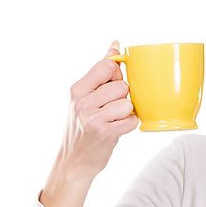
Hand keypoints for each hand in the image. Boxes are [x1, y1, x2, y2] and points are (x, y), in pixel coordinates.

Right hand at [54, 41, 139, 180]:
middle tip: (110, 109)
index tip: (110, 88)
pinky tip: (117, 130)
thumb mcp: (84, 96)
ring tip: (113, 120)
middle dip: (122, 97)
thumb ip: (100, 70)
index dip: (116, 76)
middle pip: (122, 85)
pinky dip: (128, 126)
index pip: (107, 66)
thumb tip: (115, 45)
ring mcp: (93, 117)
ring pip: (128, 103)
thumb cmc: (83, 126)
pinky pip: (131, 120)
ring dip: (126, 113)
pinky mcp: (105, 132)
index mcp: (77, 89)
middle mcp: (82, 101)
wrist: (73, 161)